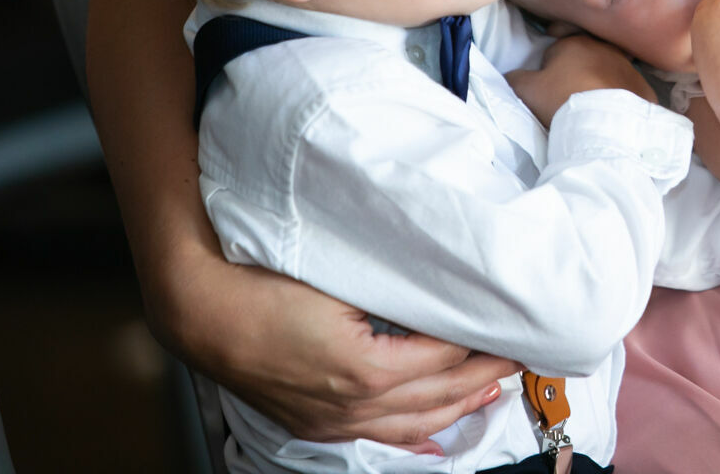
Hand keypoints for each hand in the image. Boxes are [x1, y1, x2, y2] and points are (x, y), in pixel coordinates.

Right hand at [170, 261, 519, 449]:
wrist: (201, 311)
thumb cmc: (263, 286)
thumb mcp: (340, 281)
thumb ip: (391, 293)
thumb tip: (433, 290)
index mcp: (365, 367)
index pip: (443, 357)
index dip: (479, 341)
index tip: (507, 325)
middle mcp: (353, 403)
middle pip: (439, 396)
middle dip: (483, 376)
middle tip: (518, 356)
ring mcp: (333, 419)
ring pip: (414, 424)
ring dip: (458, 408)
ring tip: (493, 391)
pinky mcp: (316, 423)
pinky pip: (378, 437)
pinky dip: (416, 435)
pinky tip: (437, 435)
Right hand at [507, 33, 652, 126]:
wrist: (606, 124)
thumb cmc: (562, 100)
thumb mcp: (525, 89)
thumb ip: (515, 78)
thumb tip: (513, 76)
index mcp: (574, 42)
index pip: (555, 52)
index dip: (548, 72)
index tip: (548, 91)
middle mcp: (604, 48)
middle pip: (583, 61)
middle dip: (576, 75)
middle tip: (568, 100)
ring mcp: (628, 67)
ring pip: (607, 74)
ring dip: (599, 86)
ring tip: (591, 109)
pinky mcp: (644, 88)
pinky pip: (627, 92)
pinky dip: (619, 100)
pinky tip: (611, 115)